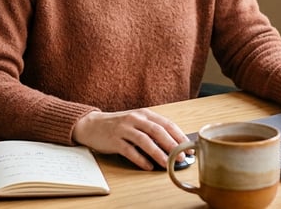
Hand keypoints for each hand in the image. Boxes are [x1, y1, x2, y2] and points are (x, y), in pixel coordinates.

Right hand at [72, 108, 188, 170]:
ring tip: (168, 164)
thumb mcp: (137, 122)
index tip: (189, 147)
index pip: (166, 124)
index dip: (179, 136)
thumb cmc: (118, 125)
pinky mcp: (114, 140)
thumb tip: (174, 145)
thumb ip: (153, 129)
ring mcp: (124, 129)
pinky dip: (140, 159)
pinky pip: (130, 151)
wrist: (91, 125)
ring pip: (145, 141)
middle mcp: (135, 119)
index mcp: (144, 114)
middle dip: (172, 145)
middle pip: (158, 131)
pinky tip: (148, 166)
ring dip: (158, 153)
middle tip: (182, 157)